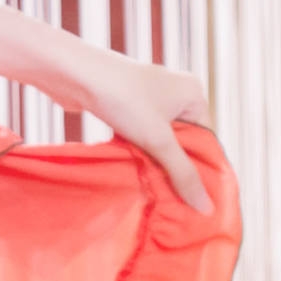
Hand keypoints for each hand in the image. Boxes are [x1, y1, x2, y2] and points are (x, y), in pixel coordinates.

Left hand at [69, 47, 214, 213]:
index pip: (207, 140)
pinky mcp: (127, 104)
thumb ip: (183, 173)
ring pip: (160, 140)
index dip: (200, 169)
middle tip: (173, 198)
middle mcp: (176, 93)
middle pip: (183, 142)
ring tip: (153, 187)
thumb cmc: (122, 99)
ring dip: (154, 161)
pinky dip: (139, 151)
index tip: (195, 199)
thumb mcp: (158, 140)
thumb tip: (206, 206)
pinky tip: (134, 169)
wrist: (73, 74)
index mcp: (193, 94)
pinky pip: (141, 134)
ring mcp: (150, 97)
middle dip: (175, 167)